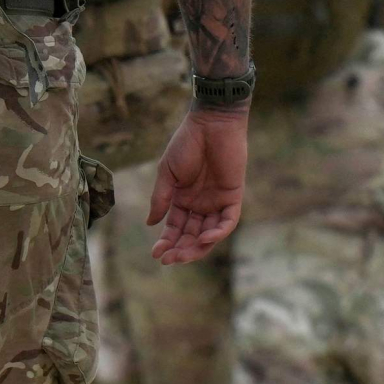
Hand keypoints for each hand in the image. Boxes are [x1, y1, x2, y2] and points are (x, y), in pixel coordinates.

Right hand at [148, 106, 247, 263]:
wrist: (211, 123)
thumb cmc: (186, 143)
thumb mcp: (167, 173)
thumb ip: (160, 198)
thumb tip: (150, 223)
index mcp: (183, 199)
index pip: (175, 228)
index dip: (166, 242)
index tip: (155, 254)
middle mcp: (200, 204)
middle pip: (191, 235)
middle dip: (179, 249)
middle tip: (168, 260)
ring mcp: (217, 202)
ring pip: (209, 234)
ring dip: (197, 247)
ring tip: (182, 256)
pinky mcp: (233, 196)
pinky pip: (228, 221)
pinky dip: (218, 233)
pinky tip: (204, 238)